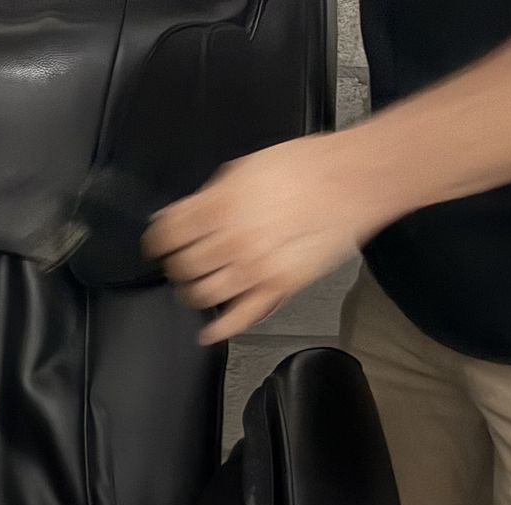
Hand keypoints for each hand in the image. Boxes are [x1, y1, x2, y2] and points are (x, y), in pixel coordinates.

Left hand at [142, 132, 399, 343]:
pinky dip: (219, 329)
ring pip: (202, 295)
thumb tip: (187, 214)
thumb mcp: (247, 166)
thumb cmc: (309, 167)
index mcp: (220, 206)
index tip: (155, 243)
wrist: (355, 180)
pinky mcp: (276, 288)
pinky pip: (239, 318)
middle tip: (178, 262)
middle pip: (181, 267)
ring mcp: (252, 269)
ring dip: (191, 293)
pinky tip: (208, 332)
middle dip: (174, 265)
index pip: (167, 233)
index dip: (156, 239)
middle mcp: (231, 241)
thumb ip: (213, 195)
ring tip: (194, 286)